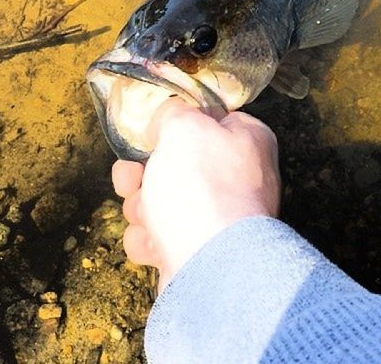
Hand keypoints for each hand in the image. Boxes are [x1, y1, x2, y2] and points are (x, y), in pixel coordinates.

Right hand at [111, 99, 279, 291]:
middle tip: (132, 178)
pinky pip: (164, 238)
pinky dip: (151, 241)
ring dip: (143, 207)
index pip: (211, 120)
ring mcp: (222, 217)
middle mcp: (241, 177)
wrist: (211, 267)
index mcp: (248, 140)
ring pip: (164, 201)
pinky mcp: (202, 252)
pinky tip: (154, 245)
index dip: (177, 125)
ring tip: (145, 215)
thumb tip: (170, 119)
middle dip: (145, 174)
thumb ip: (174, 112)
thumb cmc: (202, 188)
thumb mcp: (184, 126)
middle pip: (179, 164)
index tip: (154, 133)